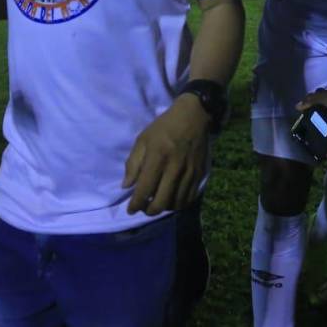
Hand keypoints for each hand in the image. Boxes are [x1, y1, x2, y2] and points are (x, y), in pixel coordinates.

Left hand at [123, 94, 209, 215]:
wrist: (194, 115)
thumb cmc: (164, 127)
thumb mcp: (143, 139)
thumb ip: (133, 163)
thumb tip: (127, 186)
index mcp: (158, 157)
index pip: (145, 189)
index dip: (135, 204)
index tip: (130, 209)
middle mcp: (175, 167)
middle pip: (161, 202)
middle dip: (149, 211)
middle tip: (143, 208)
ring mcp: (189, 172)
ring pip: (176, 203)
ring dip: (164, 209)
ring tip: (156, 204)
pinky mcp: (200, 174)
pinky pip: (189, 198)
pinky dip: (178, 204)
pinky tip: (171, 200)